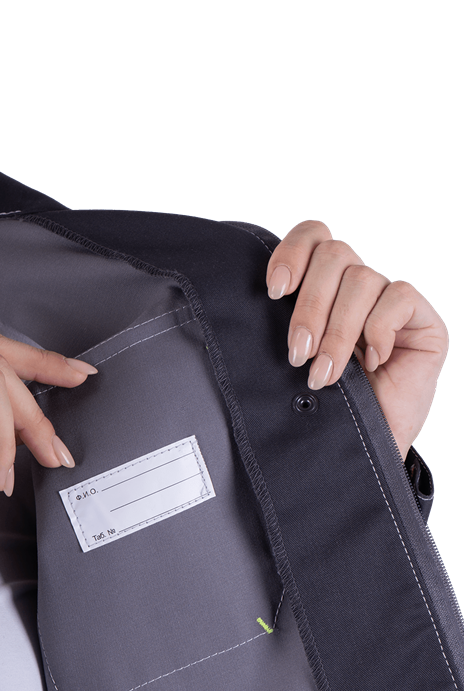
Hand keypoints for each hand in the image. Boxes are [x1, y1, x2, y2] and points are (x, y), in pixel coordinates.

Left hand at [266, 220, 448, 461]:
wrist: (363, 452)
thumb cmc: (329, 408)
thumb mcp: (298, 362)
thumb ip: (289, 324)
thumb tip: (266, 296)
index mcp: (324, 288)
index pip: (313, 238)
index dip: (292, 252)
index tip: (274, 290)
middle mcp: (357, 289)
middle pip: (334, 255)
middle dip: (310, 306)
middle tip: (299, 352)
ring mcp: (391, 302)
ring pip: (361, 279)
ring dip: (339, 331)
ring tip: (327, 374)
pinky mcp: (423, 321)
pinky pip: (398, 297)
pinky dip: (379, 329)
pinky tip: (373, 361)